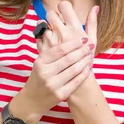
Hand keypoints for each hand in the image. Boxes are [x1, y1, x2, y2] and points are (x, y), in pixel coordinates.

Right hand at [15, 2, 98, 116]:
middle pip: (68, 59)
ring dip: (85, 61)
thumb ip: (45, 45)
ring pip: (74, 70)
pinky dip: (84, 74)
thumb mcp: (38, 61)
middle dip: (82, 51)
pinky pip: (76, 82)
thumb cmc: (37, 77)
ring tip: (91, 55)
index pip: (60, 50)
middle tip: (90, 45)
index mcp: (40, 62)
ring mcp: (53, 84)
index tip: (83, 39)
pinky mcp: (60, 95)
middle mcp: (45, 73)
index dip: (73, 43)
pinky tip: (88, 68)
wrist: (32, 99)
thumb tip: (47, 24)